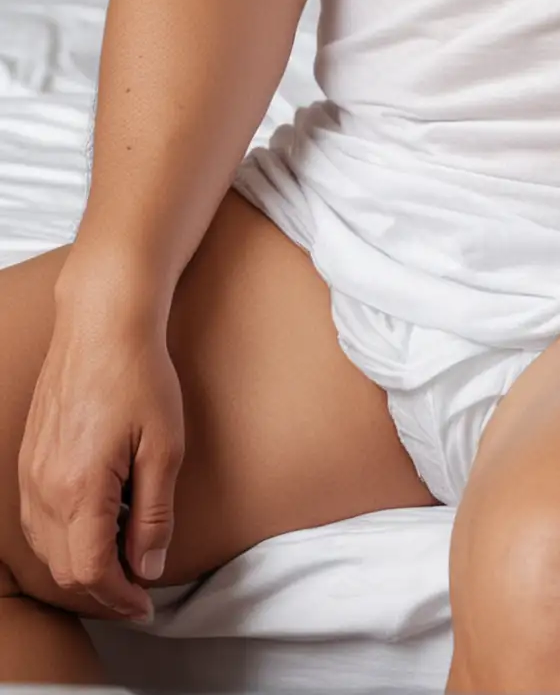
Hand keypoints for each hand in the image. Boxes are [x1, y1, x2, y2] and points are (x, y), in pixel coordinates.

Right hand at [17, 288, 184, 621]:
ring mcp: (32, 472)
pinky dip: (65, 537)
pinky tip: (96, 525)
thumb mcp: (164, 447)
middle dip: (102, 589)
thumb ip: (154, 514)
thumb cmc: (139, 375)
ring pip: (46, 548)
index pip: (91, 572)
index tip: (145, 603)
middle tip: (138, 590)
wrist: (102, 322)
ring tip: (122, 559)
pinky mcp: (30, 457)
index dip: (119, 598)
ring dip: (82, 565)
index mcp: (79, 488)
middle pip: (64, 569)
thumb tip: (147, 566)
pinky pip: (38, 519)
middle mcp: (45, 486)